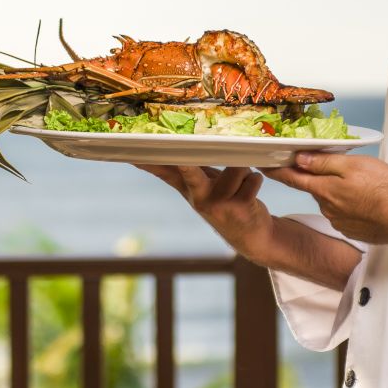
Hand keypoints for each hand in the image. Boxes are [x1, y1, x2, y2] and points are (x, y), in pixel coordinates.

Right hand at [134, 165, 272, 258]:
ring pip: (237, 166)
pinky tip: (250, 198)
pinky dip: (255, 182)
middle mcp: (198, 197)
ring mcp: (218, 204)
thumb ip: (181, 168)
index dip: (147, 161)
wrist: (251, 236)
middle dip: (184, 161)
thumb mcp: (199, 186)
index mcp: (187, 188)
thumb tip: (156, 152)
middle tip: (175, 150)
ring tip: (239, 188)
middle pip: (189, 171)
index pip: (163, 171)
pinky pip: (252, 177)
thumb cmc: (222, 200)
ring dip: (244, 172)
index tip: (132, 152)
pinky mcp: (239, 207)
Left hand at [261, 153, 387, 274]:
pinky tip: (365, 200)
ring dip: (337, 192)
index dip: (277, 170)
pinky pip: (345, 213)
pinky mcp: (352, 229)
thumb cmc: (382, 189)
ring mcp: (339, 221)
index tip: (264, 165)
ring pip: (331, 200)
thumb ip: (324, 162)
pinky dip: (350, 205)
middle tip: (335, 168)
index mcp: (323, 189)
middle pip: (314, 188)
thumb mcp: (352, 165)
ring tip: (360, 184)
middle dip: (318, 178)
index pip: (292, 178)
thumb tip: (300, 159)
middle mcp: (327, 207)